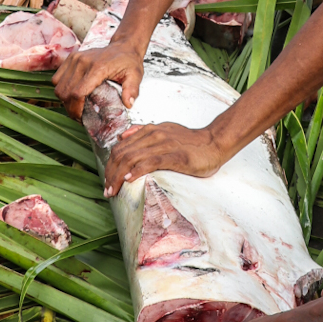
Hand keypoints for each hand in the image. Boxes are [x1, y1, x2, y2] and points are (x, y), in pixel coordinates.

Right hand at [53, 41, 143, 121]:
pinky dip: (62, 89)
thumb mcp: (135, 76)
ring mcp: (75, 58)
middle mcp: (83, 62)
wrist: (123, 46)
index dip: (76, 109)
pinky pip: (57, 78)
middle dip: (70, 108)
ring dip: (64, 100)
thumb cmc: (128, 62)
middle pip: (66, 92)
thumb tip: (128, 105)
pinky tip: (72, 94)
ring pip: (59, 86)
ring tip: (75, 106)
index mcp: (97, 68)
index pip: (78, 93)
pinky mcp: (71, 57)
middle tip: (79, 116)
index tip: (82, 119)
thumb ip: (132, 90)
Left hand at [103, 121, 224, 196]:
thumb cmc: (191, 142)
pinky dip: (137, 171)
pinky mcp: (176, 156)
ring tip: (114, 190)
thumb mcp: (165, 131)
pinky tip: (129, 180)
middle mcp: (154, 135)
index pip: (121, 147)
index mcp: (149, 131)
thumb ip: (144, 133)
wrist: (215, 142)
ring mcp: (164, 145)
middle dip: (111, 174)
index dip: (110, 165)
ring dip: (119, 176)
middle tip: (108, 190)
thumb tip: (122, 136)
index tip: (108, 181)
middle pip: (122, 154)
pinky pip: (151, 162)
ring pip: (132, 158)